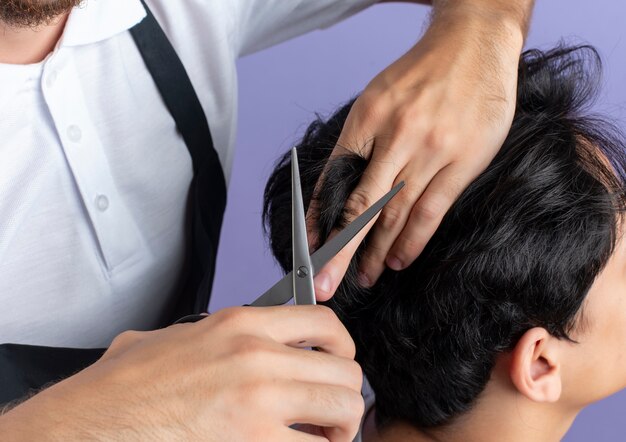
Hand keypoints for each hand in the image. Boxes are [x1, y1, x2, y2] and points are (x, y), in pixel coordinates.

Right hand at [0, 306, 363, 441]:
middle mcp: (256, 357)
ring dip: (339, 431)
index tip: (340, 364)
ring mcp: (258, 402)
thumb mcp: (169, 338)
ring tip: (318, 440)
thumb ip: (208, 333)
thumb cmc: (119, 390)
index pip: (323, 322)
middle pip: (345, 372)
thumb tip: (222, 339)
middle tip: (329, 417)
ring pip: (344, 411)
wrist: (86, 426)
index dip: (342, 347)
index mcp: (238, 325)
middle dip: (345, 398)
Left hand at [311, 3, 527, 298]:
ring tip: (363, 277)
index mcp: (367, 118)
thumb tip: (340, 191)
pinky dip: (413, 240)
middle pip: (361, 206)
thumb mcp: (377, 98)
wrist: (473, 44)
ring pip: (396, 214)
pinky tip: (398, 260)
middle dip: (340, 251)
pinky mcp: (462, 162)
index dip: (320, 219)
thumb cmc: (420, 74)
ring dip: (376, 252)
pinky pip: (432, 210)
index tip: (309, 250)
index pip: (335, 180)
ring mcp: (431, 150)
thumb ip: (360, 144)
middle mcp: (396, 136)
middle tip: (324, 285)